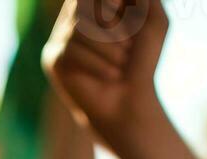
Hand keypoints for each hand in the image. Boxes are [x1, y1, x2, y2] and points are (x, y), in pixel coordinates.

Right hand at [42, 0, 167, 140]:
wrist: (129, 101)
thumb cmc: (141, 63)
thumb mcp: (154, 22)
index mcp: (94, 5)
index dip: (109, 2)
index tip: (124, 15)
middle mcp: (73, 18)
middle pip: (82, 3)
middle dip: (111, 24)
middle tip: (128, 46)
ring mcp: (60, 38)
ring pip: (78, 28)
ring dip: (107, 48)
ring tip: (121, 65)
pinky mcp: (53, 59)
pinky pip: (71, 50)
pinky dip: (96, 63)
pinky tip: (111, 76)